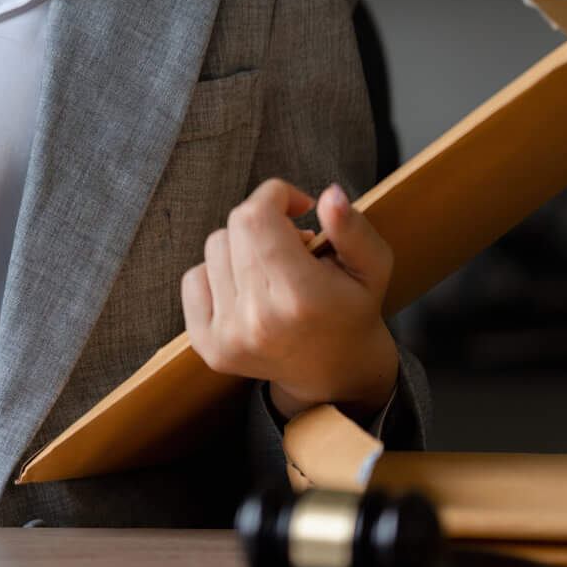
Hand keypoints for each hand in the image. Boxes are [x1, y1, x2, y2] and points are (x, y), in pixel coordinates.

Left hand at [179, 179, 399, 421]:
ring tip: (274, 271)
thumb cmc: (352, 310)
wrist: (333, 371)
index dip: (274, 196)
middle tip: (293, 244)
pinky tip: (249, 289)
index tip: (296, 206)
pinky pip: (194, 278)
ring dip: (242, 248)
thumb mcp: (372, 267)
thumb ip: (353, 229)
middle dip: (264, 221)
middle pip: (234, 227)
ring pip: (214, 249)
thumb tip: (329, 196)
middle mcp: (257, 320)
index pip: (256, 217)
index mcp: (299, 298)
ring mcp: (226, 335)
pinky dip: (218, 273)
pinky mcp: (205, 344)